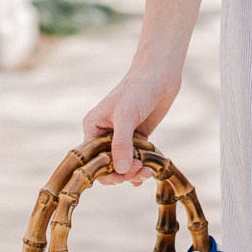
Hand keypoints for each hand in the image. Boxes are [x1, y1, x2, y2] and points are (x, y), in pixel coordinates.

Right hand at [82, 58, 181, 184]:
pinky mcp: (138, 136)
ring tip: (148, 173)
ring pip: (124, 162)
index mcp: (94, 127)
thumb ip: (122, 143)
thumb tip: (121, 170)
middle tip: (139, 172)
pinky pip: (137, 157)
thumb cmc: (138, 89)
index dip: (103, 172)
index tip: (121, 177)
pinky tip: (149, 173)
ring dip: (134, 171)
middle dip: (122, 172)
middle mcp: (105, 133)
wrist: (161, 75)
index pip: (91, 158)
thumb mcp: (126, 116)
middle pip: (108, 164)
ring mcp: (122, 135)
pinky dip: (142, 166)